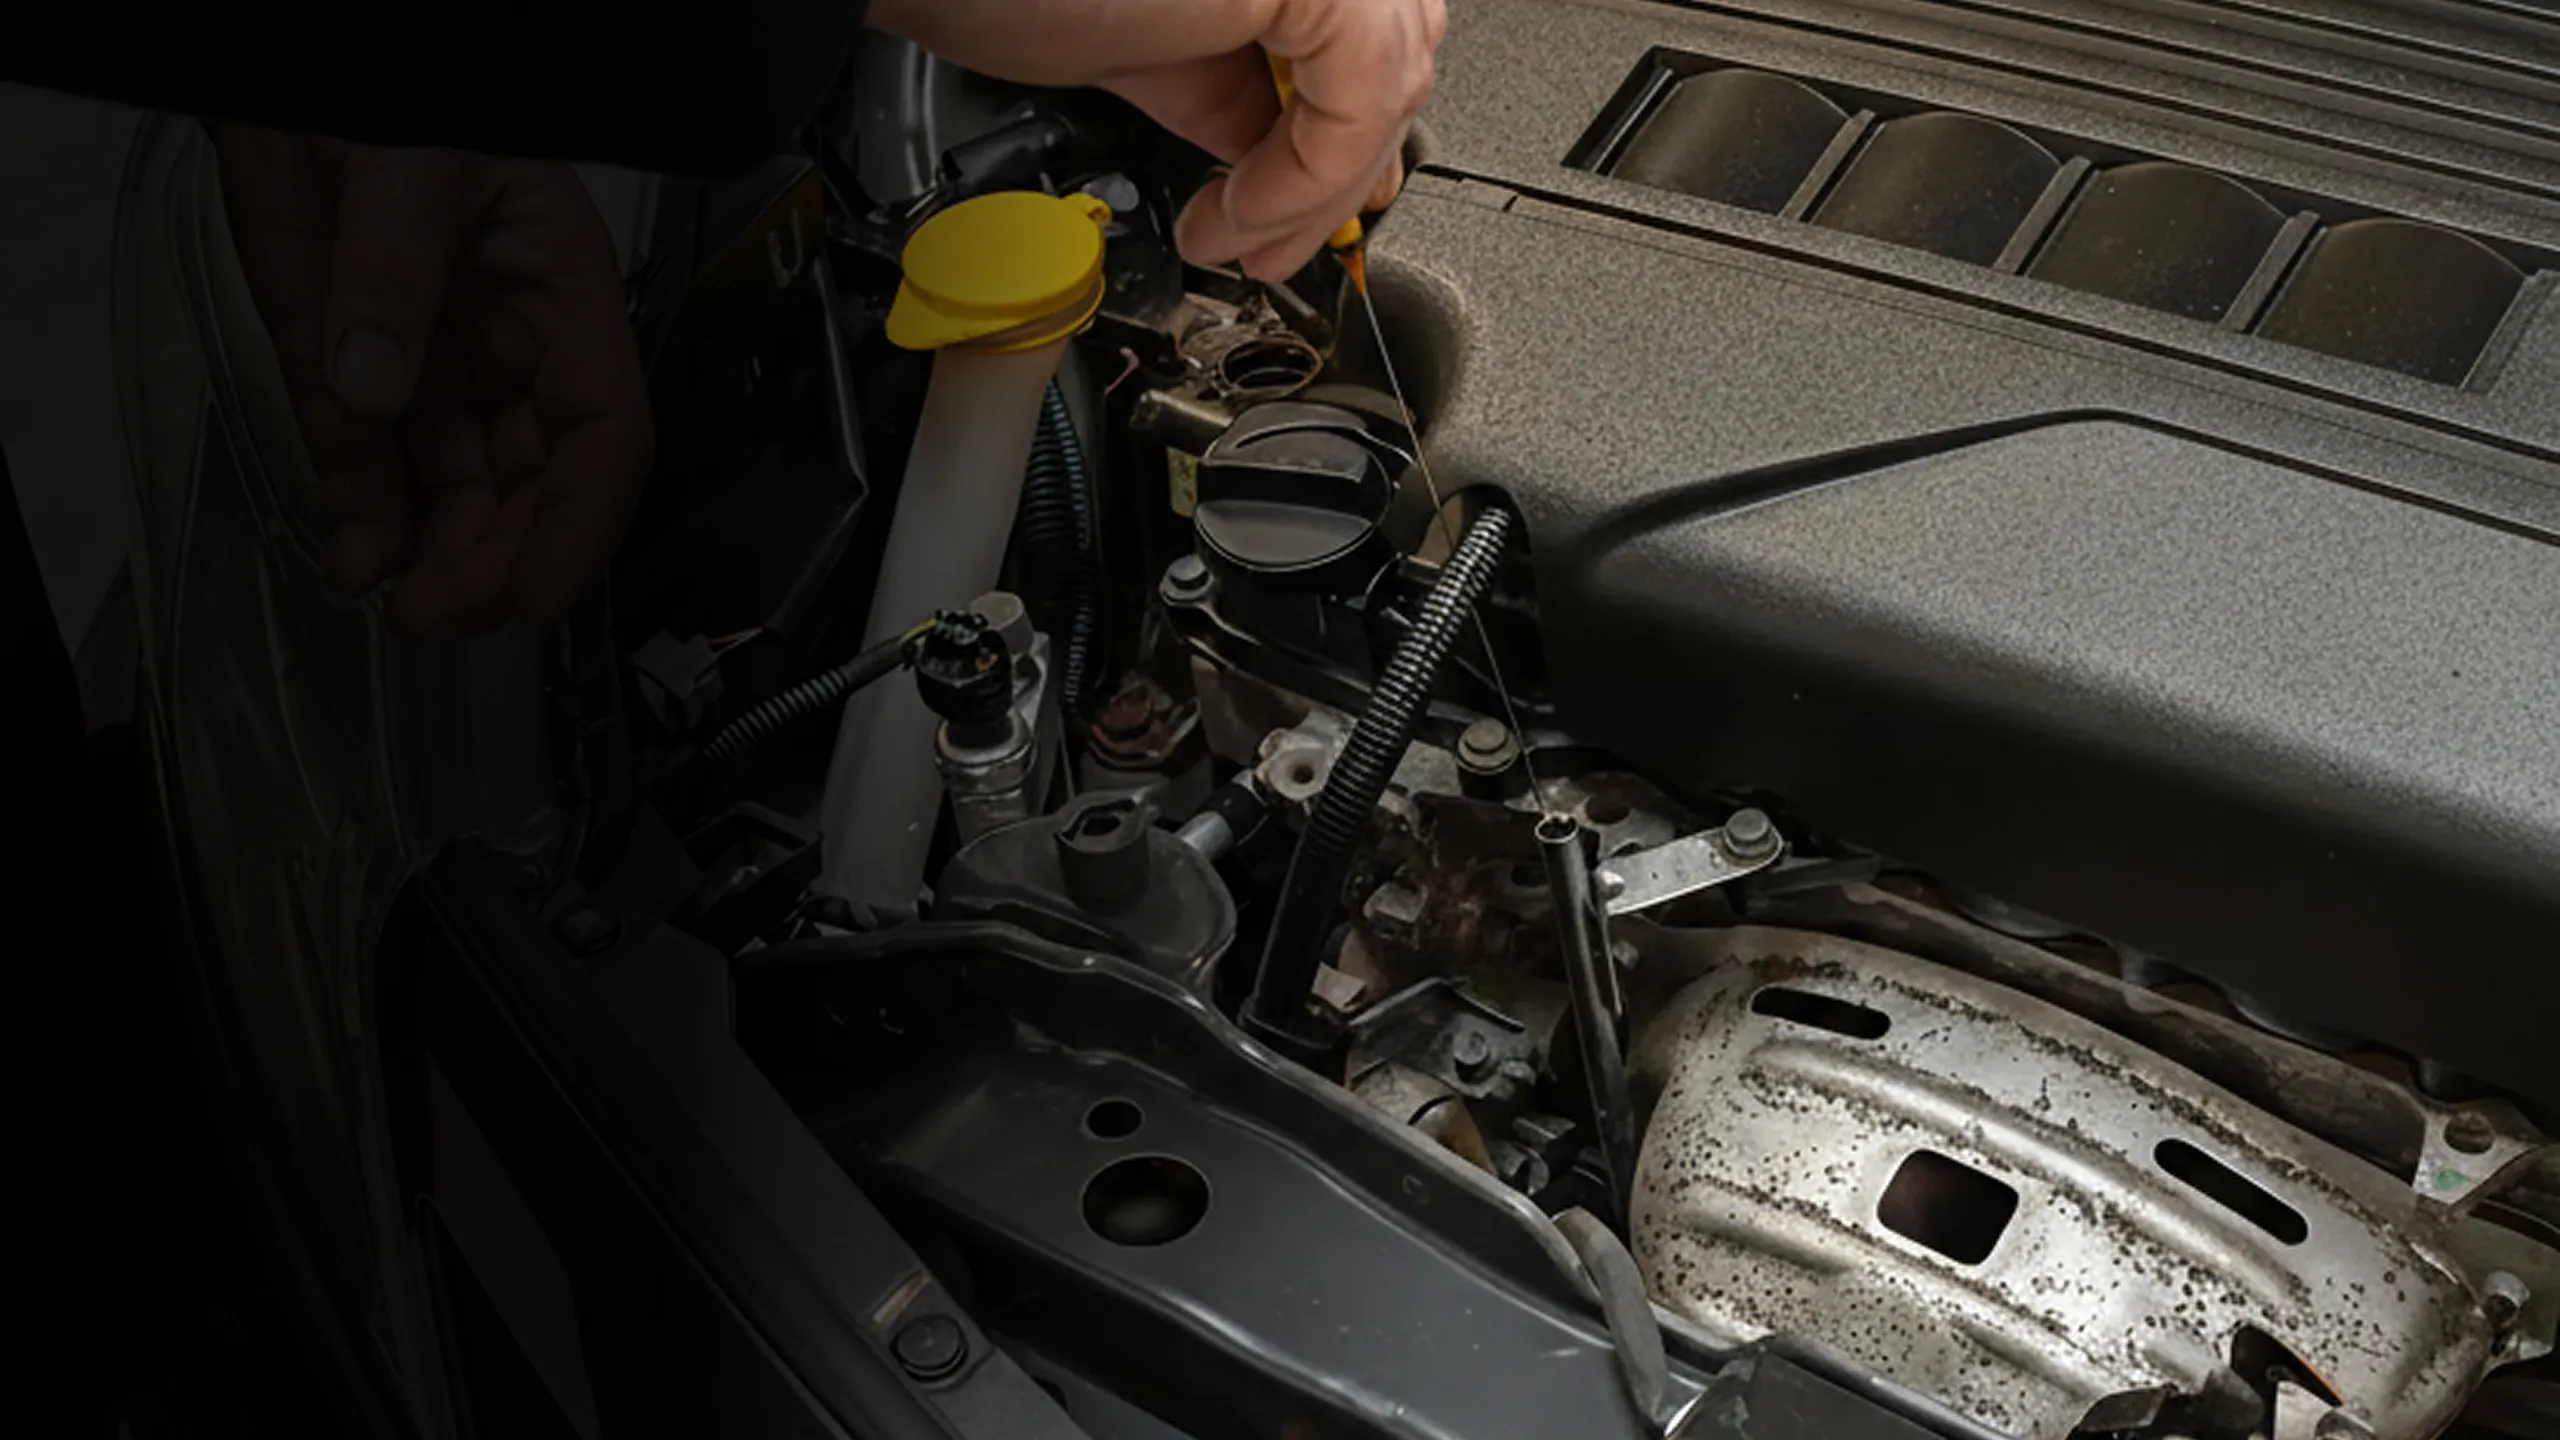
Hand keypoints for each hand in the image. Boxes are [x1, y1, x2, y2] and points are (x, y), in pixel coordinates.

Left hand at [214, 126, 652, 637]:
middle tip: (445, 615)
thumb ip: (391, 275)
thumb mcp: (414, 166)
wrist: (306, 75)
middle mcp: (512, 354)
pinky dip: (366, 526)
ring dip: (440, 561)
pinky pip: (373, 473)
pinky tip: (353, 561)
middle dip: (500, 562)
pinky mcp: (358, 383)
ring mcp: (436, 374)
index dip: (582, 521)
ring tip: (402, 610)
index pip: (602, 432)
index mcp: (563, 301)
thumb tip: (372, 390)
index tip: (541, 593)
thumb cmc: (408, 99)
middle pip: (534, 486)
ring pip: (461, 496)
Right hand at [869, 0, 1447, 281]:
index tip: (1295, 215)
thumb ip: (1226, 91)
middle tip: (1273, 249)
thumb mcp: (1144, 50)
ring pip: (1391, 75)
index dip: (1350, 132)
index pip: (1366, 29)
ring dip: (1318, 188)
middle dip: (1344, 168)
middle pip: (1395, 45)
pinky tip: (1230, 217)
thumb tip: (1264, 152)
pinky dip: (1301, 181)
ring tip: (1240, 241)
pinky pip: (1358, 100)